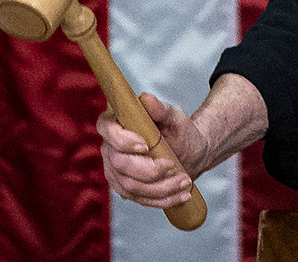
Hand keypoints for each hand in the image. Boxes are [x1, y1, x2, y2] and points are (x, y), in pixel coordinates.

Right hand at [97, 93, 206, 208]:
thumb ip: (160, 109)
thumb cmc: (178, 130)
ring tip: (185, 180)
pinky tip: (182, 195)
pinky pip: (140, 199)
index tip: (146, 145)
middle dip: (149, 170)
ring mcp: (115, 171)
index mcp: (116, 124)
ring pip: (131, 186)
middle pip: (121, 164)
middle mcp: (110, 149)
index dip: (123, 141)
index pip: (108, 131)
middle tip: (174, 166)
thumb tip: (146, 99)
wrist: (188, 151)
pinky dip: (163, 199)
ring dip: (161, 187)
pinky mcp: (125, 189)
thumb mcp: (174, 117)